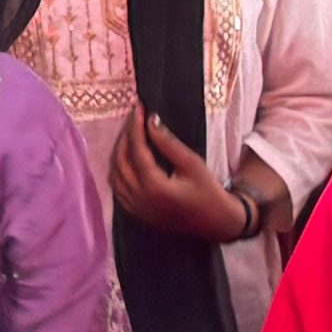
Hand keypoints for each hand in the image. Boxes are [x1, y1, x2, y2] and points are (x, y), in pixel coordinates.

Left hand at [109, 107, 247, 241]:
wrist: (217, 223)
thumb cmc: (209, 192)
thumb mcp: (193, 164)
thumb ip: (168, 143)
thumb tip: (150, 120)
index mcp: (154, 187)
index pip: (136, 150)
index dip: (135, 127)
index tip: (138, 108)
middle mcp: (139, 198)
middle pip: (120, 160)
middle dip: (124, 135)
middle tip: (132, 117)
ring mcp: (135, 208)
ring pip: (114, 173)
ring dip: (118, 151)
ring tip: (129, 132)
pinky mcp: (136, 212)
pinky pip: (117, 186)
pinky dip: (117, 168)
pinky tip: (125, 155)